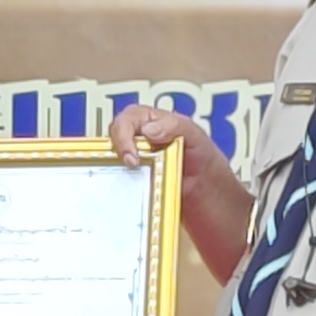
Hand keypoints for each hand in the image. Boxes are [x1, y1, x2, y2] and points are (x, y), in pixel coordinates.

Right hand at [110, 101, 239, 202]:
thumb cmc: (200, 155)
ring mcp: (131, 160)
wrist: (206, 187)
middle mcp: (134, 139)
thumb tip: (148, 129)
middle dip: (117, 153)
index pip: (125, 121)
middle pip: (111, 141)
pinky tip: (129, 194)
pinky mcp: (131, 180)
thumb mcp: (194, 135)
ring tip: (130, 182)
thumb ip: (174, 126)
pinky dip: (120, 187)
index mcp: (147, 121)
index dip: (123, 136)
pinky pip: (118, 181)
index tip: (133, 156)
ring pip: (110, 162)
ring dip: (115, 171)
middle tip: (131, 167)